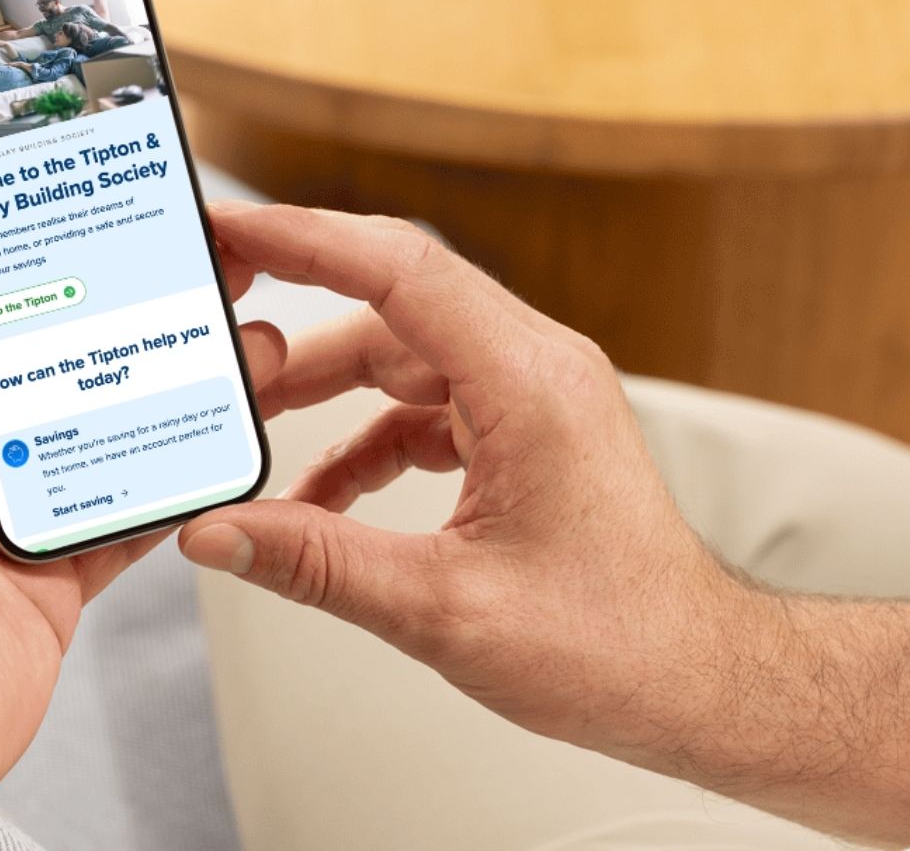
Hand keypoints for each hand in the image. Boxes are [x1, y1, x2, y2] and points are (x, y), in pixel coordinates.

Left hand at [0, 187, 285, 833]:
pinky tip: (217, 438)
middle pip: (61, 353)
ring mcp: (13, 503)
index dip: (37, 246)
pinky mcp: (61, 560)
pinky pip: (135, 504)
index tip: (95, 206)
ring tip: (233, 344)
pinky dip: (177, 478)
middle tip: (195, 268)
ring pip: (109, 422)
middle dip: (128, 309)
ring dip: (170, 384)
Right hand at [181, 204, 746, 758]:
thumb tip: (218, 534)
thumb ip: (318, 564)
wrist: (694, 679)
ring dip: (328, 390)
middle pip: (395, 304)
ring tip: (251, 430)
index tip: (230, 230)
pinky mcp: (533, 432)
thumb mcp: (442, 608)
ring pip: (409, 356)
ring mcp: (540, 397)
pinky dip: (370, 437)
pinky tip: (320, 496)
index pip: (401, 270)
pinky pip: (432, 406)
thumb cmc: (613, 643)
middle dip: (297, 325)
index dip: (304, 239)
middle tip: (216, 331)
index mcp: (531, 383)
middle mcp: (540, 368)